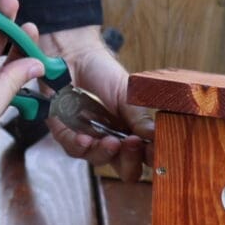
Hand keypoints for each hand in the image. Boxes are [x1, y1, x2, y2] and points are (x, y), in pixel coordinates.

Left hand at [44, 25, 155, 179]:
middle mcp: (112, 140)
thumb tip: (157, 136)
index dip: (151, 158)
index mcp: (131, 132)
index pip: (144, 155)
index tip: (155, 150)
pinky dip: (80, 146)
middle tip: (132, 145)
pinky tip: (86, 138)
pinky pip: (73, 148)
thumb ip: (140, 117)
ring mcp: (89, 139)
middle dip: (130, 162)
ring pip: (98, 160)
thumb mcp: (127, 94)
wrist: (75, 56)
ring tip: (111, 142)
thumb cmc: (104, 73)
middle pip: (124, 168)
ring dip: (105, 153)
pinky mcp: (66, 133)